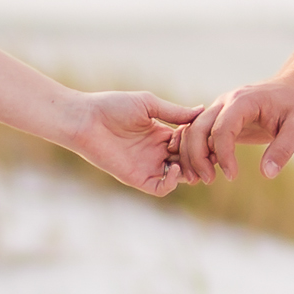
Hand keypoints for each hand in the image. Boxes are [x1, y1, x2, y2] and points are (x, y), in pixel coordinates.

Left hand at [65, 89, 196, 196]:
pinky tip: (175, 168)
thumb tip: (202, 110)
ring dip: (190, 170)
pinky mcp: (137, 178)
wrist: (86, 119)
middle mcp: (156, 151)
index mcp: (160, 133)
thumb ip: (175, 112)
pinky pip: (161, 188)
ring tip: (191, 159)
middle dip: (199, 156)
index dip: (199, 139)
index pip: (189, 142)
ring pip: (179, 176)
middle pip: (188, 159)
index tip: (206, 132)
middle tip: (207, 151)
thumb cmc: (113, 107)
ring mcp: (148, 165)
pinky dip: (173, 182)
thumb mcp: (148, 105)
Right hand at [178, 78, 293, 182]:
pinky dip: (196, 151)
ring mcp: (220, 110)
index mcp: (243, 101)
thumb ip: (283, 149)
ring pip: (192, 130)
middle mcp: (225, 102)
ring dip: (190, 155)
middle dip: (197, 156)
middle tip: (208, 180)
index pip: (222, 129)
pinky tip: (206, 170)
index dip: (223, 155)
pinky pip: (199, 134)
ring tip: (200, 179)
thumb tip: (267, 174)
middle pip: (197, 128)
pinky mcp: (221, 120)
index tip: (232, 176)